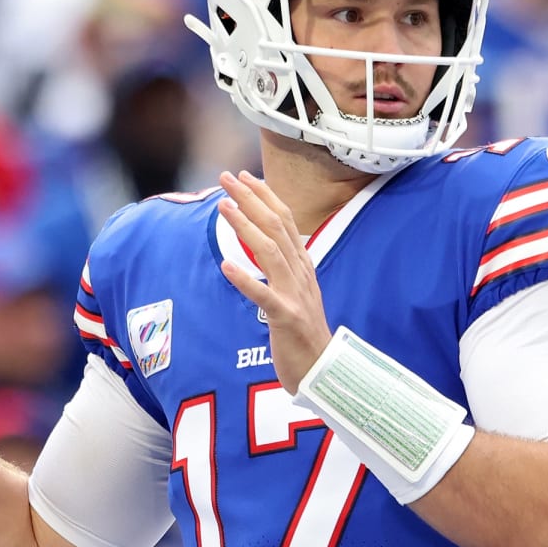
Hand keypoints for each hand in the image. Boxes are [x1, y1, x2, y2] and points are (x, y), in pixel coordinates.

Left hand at [216, 171, 332, 393]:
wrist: (324, 370)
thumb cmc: (304, 332)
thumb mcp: (297, 292)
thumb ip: (285, 267)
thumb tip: (266, 241)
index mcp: (303, 266)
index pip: (285, 221)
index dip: (265, 196)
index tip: (245, 176)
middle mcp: (301, 274)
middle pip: (276, 227)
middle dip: (250, 199)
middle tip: (227, 177)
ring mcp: (295, 295)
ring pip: (269, 252)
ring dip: (245, 227)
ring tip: (223, 207)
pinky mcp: (285, 318)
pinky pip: (263, 296)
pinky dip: (245, 279)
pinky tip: (226, 265)